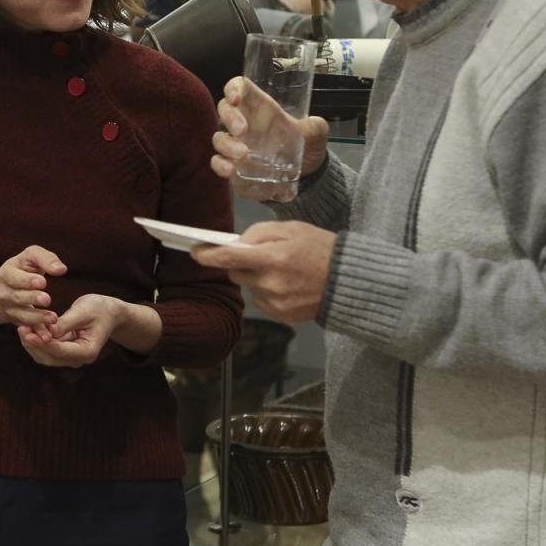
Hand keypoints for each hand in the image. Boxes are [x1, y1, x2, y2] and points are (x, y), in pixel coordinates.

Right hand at [0, 245, 66, 334]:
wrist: (8, 287)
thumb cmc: (24, 267)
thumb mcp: (31, 256)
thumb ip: (46, 258)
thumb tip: (61, 269)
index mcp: (6, 273)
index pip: (14, 277)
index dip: (27, 280)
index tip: (43, 282)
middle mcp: (4, 292)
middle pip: (17, 297)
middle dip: (31, 298)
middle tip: (47, 299)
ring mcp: (9, 309)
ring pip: (22, 315)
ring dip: (37, 318)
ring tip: (53, 318)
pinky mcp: (17, 321)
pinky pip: (28, 328)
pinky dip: (37, 332)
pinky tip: (47, 335)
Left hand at [18, 294, 138, 367]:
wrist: (110, 312)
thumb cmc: (100, 309)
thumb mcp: (84, 311)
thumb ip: (65, 323)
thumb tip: (46, 331)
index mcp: (88, 351)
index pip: (60, 351)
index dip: (42, 343)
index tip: (28, 332)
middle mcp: (79, 359)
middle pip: (50, 358)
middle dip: (34, 344)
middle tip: (21, 328)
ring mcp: (71, 357)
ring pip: (45, 357)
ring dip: (32, 344)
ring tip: (22, 327)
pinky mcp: (64, 352)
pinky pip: (46, 350)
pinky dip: (36, 341)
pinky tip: (28, 328)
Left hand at [190, 221, 335, 323]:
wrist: (349, 281)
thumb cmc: (320, 248)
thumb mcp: (292, 229)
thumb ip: (260, 233)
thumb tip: (237, 244)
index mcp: (273, 258)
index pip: (229, 258)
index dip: (208, 255)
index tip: (195, 251)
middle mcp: (271, 283)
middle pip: (236, 274)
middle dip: (240, 264)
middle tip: (259, 256)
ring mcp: (275, 302)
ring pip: (249, 287)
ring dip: (255, 278)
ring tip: (281, 270)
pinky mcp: (281, 316)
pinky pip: (261, 301)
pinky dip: (266, 291)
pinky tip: (287, 285)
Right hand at [210, 77, 329, 198]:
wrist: (307, 173)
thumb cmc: (307, 144)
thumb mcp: (317, 132)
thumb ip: (315, 127)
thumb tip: (311, 126)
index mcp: (261, 106)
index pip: (239, 87)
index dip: (233, 89)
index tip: (236, 99)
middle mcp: (245, 121)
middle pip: (224, 109)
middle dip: (229, 117)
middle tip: (242, 131)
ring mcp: (237, 143)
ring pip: (219, 137)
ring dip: (226, 144)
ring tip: (242, 155)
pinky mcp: (234, 164)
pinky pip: (218, 162)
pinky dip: (220, 165)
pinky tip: (230, 170)